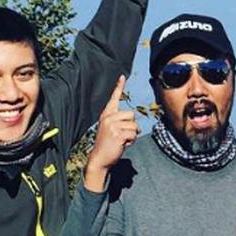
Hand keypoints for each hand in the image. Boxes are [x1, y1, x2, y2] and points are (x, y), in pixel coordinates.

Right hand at [83, 76, 137, 191]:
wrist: (99, 159)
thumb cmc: (108, 145)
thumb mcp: (111, 130)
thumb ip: (120, 122)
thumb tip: (135, 123)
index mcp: (106, 115)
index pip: (113, 98)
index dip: (118, 87)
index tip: (122, 76)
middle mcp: (108, 118)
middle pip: (132, 114)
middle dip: (131, 126)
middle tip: (122, 136)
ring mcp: (112, 125)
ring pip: (134, 125)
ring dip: (132, 135)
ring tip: (121, 141)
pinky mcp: (117, 134)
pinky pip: (133, 134)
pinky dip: (131, 141)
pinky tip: (122, 145)